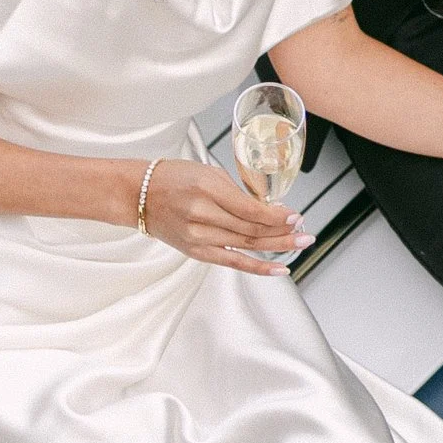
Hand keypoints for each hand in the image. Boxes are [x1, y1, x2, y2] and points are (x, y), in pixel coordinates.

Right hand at [143, 157, 305, 272]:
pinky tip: (279, 269)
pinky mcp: (197, 251)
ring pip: (246, 245)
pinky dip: (258, 267)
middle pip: (252, 229)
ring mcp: (199, 237)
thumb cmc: (173, 178)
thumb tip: (268, 210)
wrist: (138, 195)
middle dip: (283, 232)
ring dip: (276, 246)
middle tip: (304, 232)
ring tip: (299, 244)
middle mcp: (202, 215)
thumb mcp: (208, 173)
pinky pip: (233, 262)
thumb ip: (238, 193)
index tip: (295, 215)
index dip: (277, 216)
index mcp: (207, 189)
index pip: (251, 209)